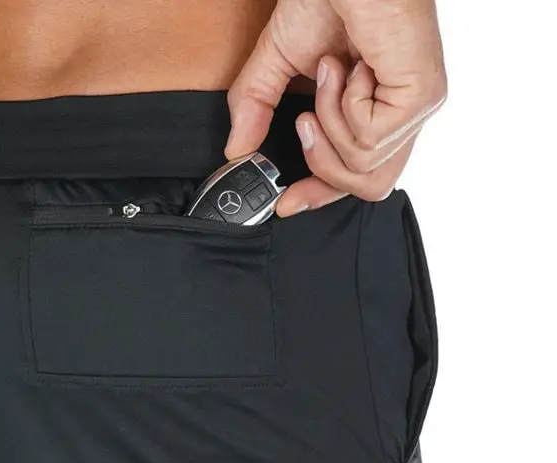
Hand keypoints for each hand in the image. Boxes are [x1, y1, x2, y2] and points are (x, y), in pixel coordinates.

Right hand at [224, 0, 446, 216]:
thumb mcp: (276, 64)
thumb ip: (254, 110)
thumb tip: (234, 151)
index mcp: (379, 111)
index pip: (358, 177)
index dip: (319, 196)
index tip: (284, 203)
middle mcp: (403, 114)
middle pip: (369, 187)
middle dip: (323, 168)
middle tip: (303, 123)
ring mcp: (416, 108)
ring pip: (361, 166)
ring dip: (329, 121)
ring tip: (330, 72)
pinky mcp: (421, 97)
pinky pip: (367, 140)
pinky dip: (343, 104)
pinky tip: (346, 66)